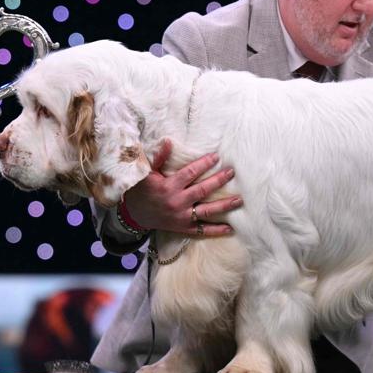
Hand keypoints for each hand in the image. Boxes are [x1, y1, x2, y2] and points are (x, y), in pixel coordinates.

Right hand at [123, 139, 240, 235]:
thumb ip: (160, 158)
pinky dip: (216, 230)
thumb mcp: (148, 172)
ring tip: (238, 200)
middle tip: (231, 172)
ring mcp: (181, 217)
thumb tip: (169, 141)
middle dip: (219, 180)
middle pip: (203, 190)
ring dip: (224, 205)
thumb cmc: (142, 190)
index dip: (204, 164)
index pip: (191, 173)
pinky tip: (230, 228)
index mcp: (169, 186)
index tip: (216, 157)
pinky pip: (202, 230)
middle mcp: (177, 202)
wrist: (134, 214)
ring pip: (207, 211)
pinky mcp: (183, 228)